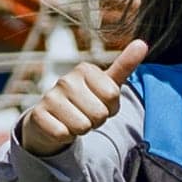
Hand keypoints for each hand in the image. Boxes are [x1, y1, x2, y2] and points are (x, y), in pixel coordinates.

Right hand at [18, 38, 145, 157]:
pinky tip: (60, 127)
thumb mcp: (106, 83)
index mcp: (85, 69)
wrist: (51, 117)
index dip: (111, 107)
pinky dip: (65, 137)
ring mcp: (49, 97)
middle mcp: (66, 80)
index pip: (113, 96)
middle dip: (96, 121)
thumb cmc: (84, 100)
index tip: (100, 103)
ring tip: (73, 120)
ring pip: (82, 126)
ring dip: (81, 130)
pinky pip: (63, 134)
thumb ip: (125, 65)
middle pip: (100, 114)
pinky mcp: (38, 115)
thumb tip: (142, 44)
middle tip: (86, 114)